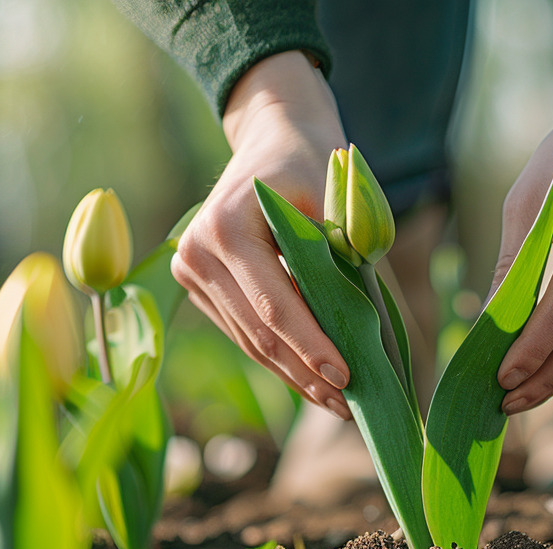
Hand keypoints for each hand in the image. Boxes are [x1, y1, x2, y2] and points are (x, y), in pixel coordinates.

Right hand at [171, 51, 353, 419]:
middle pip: (259, 332)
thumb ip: (343, 257)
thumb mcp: (335, 200)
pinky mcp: (198, 288)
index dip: (311, 347)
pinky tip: (313, 382)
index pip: (275, 305)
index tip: (346, 378)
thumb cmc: (312, 165)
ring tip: (339, 403)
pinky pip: (244, 334)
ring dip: (295, 376)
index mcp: (226, 228)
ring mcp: (190, 272)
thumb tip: (361, 331)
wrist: (273, 139)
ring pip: (250, 341)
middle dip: (306, 373)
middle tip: (350, 405)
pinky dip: (281, 360)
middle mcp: (196, 253)